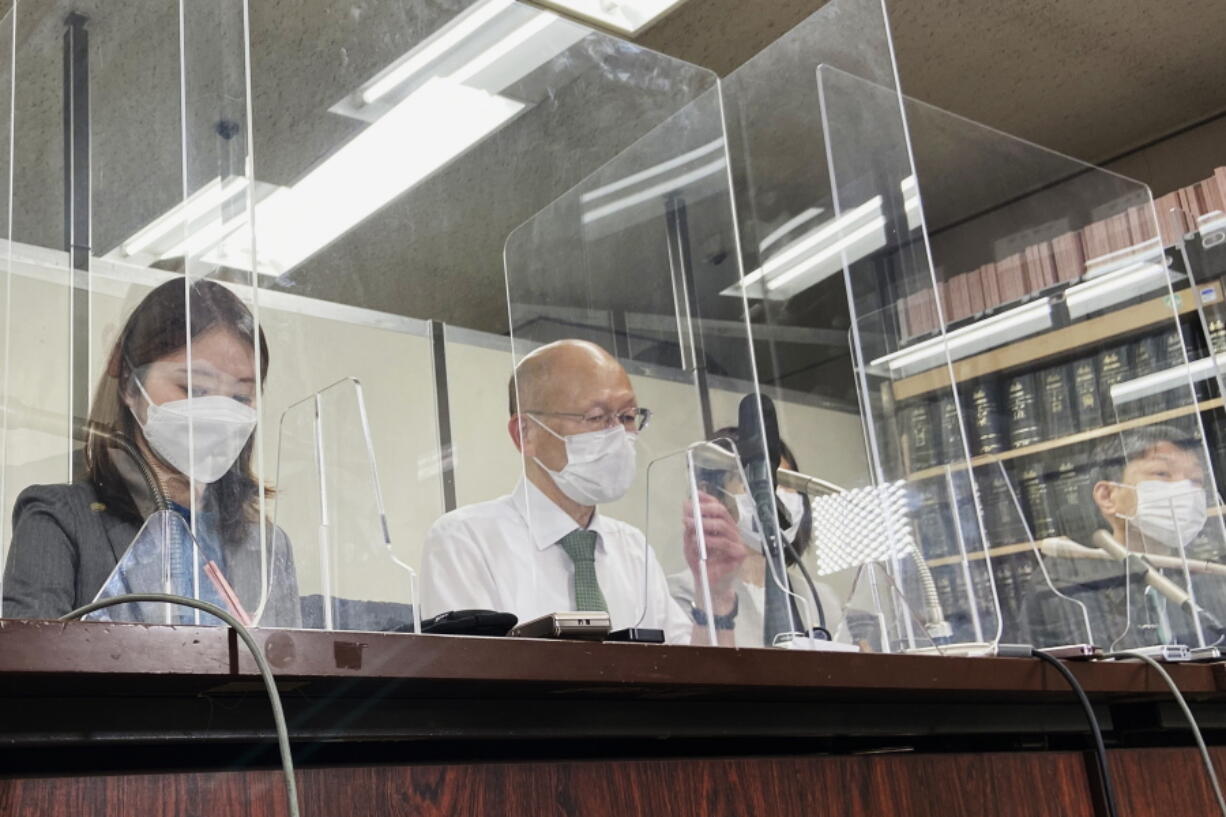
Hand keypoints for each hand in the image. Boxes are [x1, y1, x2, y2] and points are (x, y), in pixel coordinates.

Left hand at [683, 491, 749, 613]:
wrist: (709, 585)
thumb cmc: (702, 563)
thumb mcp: (690, 544)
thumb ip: (689, 528)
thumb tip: (686, 509)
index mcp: (722, 525)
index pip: (717, 506)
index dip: (706, 499)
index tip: (693, 496)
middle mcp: (732, 530)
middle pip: (722, 512)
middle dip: (704, 509)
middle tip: (689, 510)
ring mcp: (737, 541)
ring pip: (723, 525)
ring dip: (704, 523)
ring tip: (690, 524)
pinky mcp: (740, 554)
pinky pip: (726, 543)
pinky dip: (712, 540)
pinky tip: (702, 539)